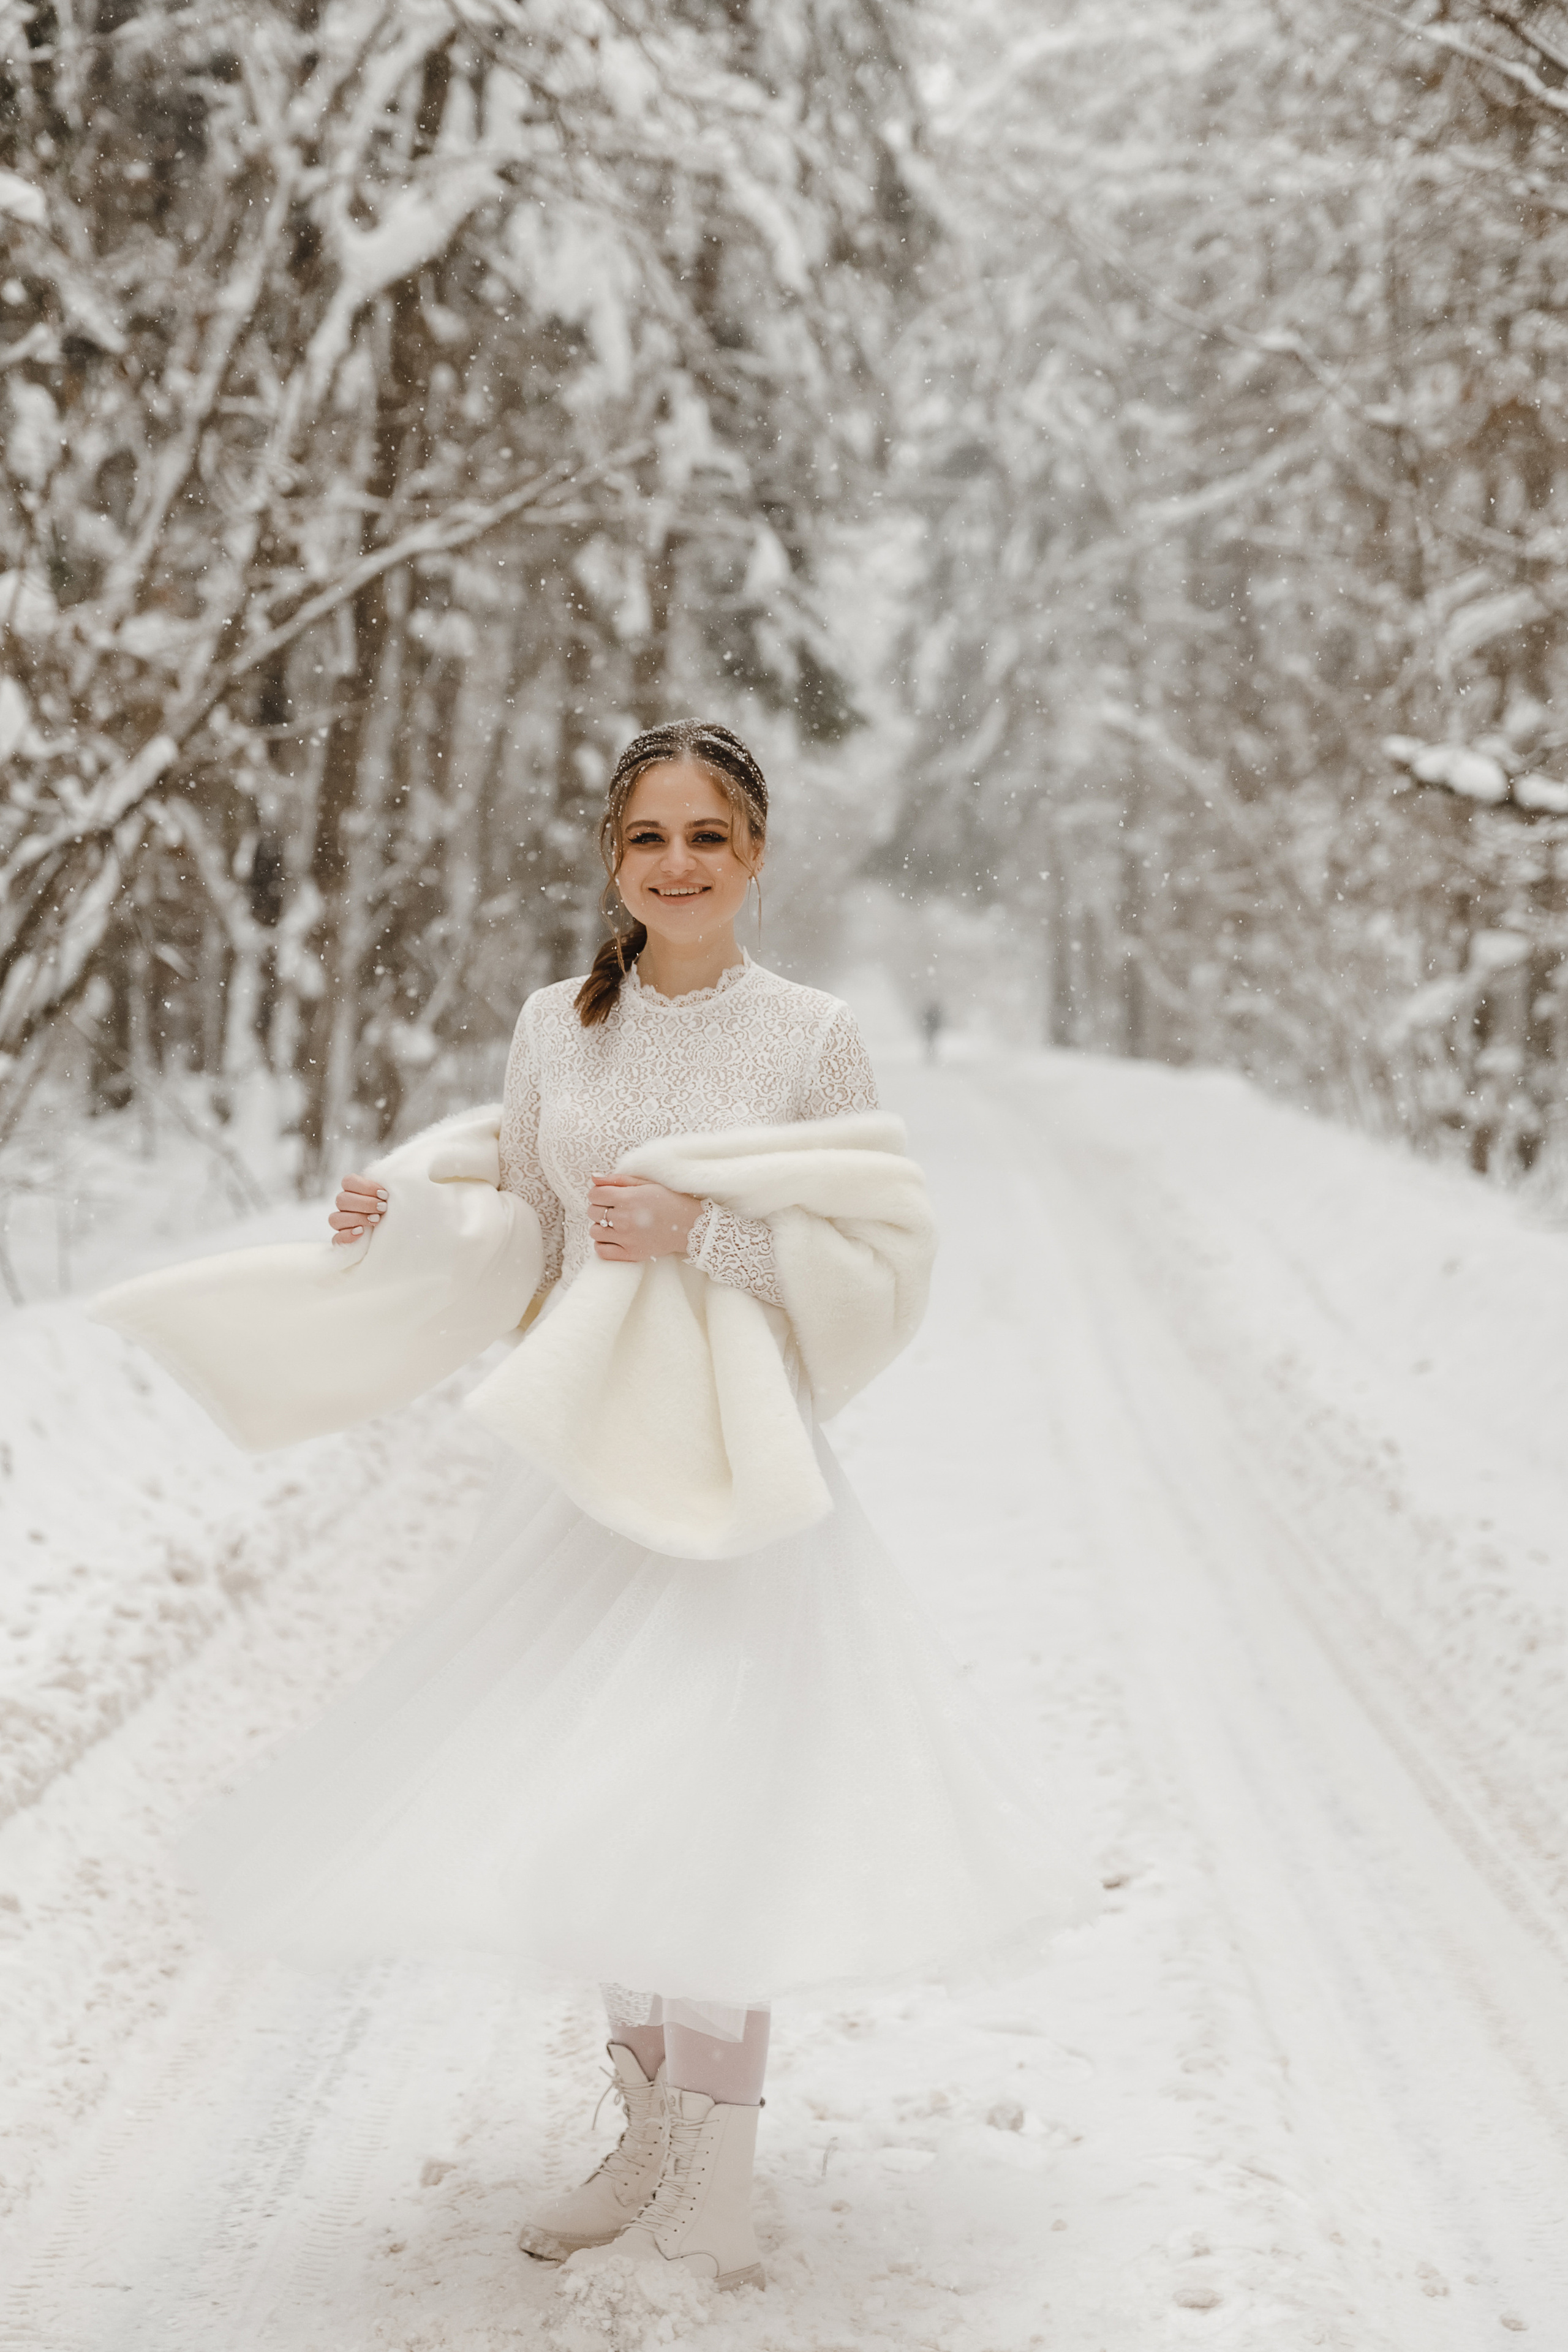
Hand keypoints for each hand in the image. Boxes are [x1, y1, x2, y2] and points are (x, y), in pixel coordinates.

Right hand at [328, 1172, 386, 1244]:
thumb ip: (389, 1186)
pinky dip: (347, 1235)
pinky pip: (336, 1238)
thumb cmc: (392, 1210)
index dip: (365, 1187)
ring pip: (335, 1218)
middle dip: (364, 1203)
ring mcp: (341, 1223)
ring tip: (376, 1220)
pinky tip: (361, 1232)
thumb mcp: (391, 1196)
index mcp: (353, 1190)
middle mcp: (344, 1205)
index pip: (348, 1181)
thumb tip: (396, 1176)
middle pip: (342, 1199)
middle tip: (383, 1208)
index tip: (384, 1194)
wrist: (393, 1233)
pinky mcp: (341, 1240)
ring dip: (356, 1218)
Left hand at [587, 1171, 701, 1262]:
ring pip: (594, 1232)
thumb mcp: (645, 1183)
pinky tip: (613, 1238)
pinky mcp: (631, 1254)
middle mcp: (624, 1219)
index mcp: (627, 1198)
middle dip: (599, 1208)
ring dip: (601, 1226)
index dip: (598, 1193)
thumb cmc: (668, 1200)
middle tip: (614, 1209)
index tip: (607, 1195)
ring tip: (615, 1224)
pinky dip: (602, 1244)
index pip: (594, 1194)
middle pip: (592, 1212)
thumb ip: (617, 1179)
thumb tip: (593, 1178)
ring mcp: (626, 1238)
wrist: (690, 1224)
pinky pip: (601, 1251)